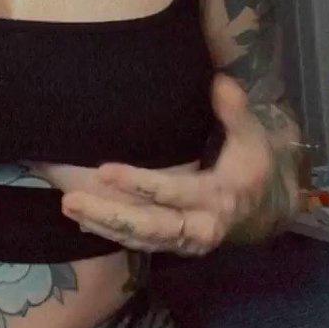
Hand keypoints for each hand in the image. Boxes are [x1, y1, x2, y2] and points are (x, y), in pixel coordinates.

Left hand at [60, 74, 288, 255]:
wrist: (260, 206)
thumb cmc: (250, 163)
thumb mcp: (250, 136)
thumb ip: (235, 111)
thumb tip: (220, 82)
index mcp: (217, 199)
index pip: (173, 193)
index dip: (138, 184)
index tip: (103, 171)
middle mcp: (200, 227)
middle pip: (149, 226)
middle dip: (109, 215)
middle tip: (70, 201)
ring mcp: (185, 241)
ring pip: (139, 239)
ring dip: (102, 225)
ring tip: (68, 207)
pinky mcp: (173, 245)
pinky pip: (139, 243)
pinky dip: (110, 234)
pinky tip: (82, 221)